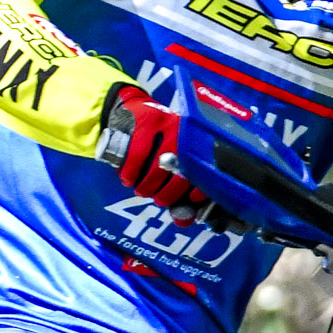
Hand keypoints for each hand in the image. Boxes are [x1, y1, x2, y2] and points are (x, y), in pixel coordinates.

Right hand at [102, 84, 207, 212]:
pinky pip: (136, 158)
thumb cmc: (154, 145)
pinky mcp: (145, 123)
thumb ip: (179, 193)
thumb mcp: (170, 162)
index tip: (189, 200)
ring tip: (142, 190)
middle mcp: (185, 133)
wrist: (131, 112)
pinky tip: (128, 179)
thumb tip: (184, 221)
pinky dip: (130, 175)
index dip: (198, 191)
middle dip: (167, 195)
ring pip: (157, 169)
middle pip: (180, 175)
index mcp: (197, 141)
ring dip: (147, 188)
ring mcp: (166, 126)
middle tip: (159, 199)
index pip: (204, 171)